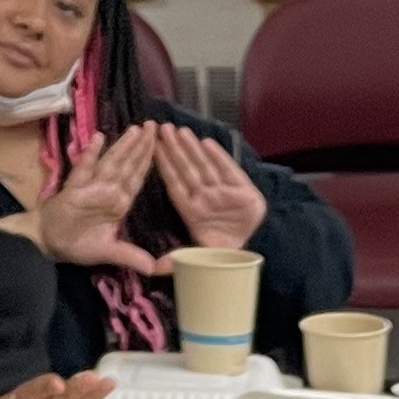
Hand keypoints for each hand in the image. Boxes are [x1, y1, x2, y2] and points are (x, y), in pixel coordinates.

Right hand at [33, 122, 169, 275]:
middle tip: (155, 125)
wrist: (48, 242)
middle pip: (128, 165)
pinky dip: (90, 155)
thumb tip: (154, 269)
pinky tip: (98, 139)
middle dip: (141, 146)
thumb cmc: (77, 244)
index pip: (138, 178)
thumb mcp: (107, 252)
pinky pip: (83, 170)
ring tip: (136, 130)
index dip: (149, 162)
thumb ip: (130, 256)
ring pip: (110, 163)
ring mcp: (91, 187)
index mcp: (120, 203)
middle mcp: (108, 191)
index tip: (162, 144)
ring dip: (123, 146)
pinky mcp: (73, 189)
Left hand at [147, 124, 263, 250]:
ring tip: (179, 130)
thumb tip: (155, 269)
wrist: (246, 255)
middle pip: (187, 169)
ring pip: (204, 166)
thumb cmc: (219, 253)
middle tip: (162, 129)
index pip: (174, 184)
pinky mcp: (243, 189)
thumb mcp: (197, 257)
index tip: (153, 148)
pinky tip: (206, 143)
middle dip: (175, 149)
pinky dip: (218, 157)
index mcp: (191, 210)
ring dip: (192, 148)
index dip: (164, 166)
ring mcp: (223, 192)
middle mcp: (205, 197)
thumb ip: (179, 259)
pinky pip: (228, 170)